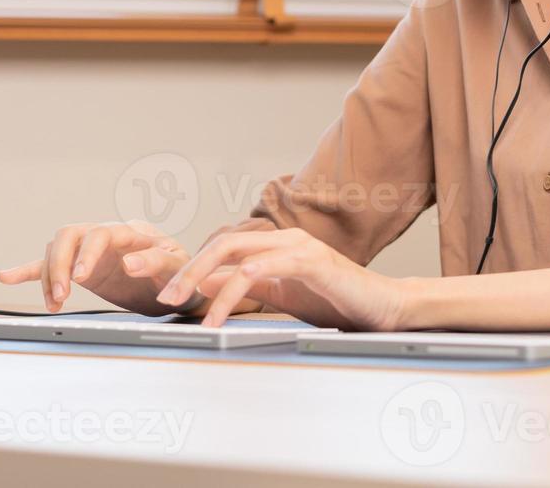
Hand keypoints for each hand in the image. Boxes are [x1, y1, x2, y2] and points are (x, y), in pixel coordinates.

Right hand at [0, 220, 201, 316]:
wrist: (182, 284)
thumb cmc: (183, 274)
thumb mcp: (178, 269)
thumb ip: (157, 262)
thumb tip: (131, 261)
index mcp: (133, 233)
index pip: (102, 233)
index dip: (88, 253)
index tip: (81, 278)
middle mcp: (108, 235)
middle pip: (71, 234)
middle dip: (60, 263)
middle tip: (62, 294)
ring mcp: (92, 250)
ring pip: (58, 248)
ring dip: (48, 274)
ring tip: (54, 304)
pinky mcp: (82, 267)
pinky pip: (50, 264)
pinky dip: (28, 270)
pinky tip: (6, 277)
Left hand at [154, 227, 408, 329]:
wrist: (385, 308)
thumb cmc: (339, 301)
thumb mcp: (284, 294)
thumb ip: (250, 287)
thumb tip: (210, 284)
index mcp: (277, 244)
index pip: (225, 245)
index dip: (193, 263)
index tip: (168, 287)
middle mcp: (285, 238)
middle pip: (224, 242)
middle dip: (188, 267)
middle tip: (164, 294)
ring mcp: (298, 246)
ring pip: (237, 252)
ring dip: (203, 278)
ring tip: (183, 304)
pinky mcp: (311, 261)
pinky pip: (262, 269)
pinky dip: (233, 289)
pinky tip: (219, 311)